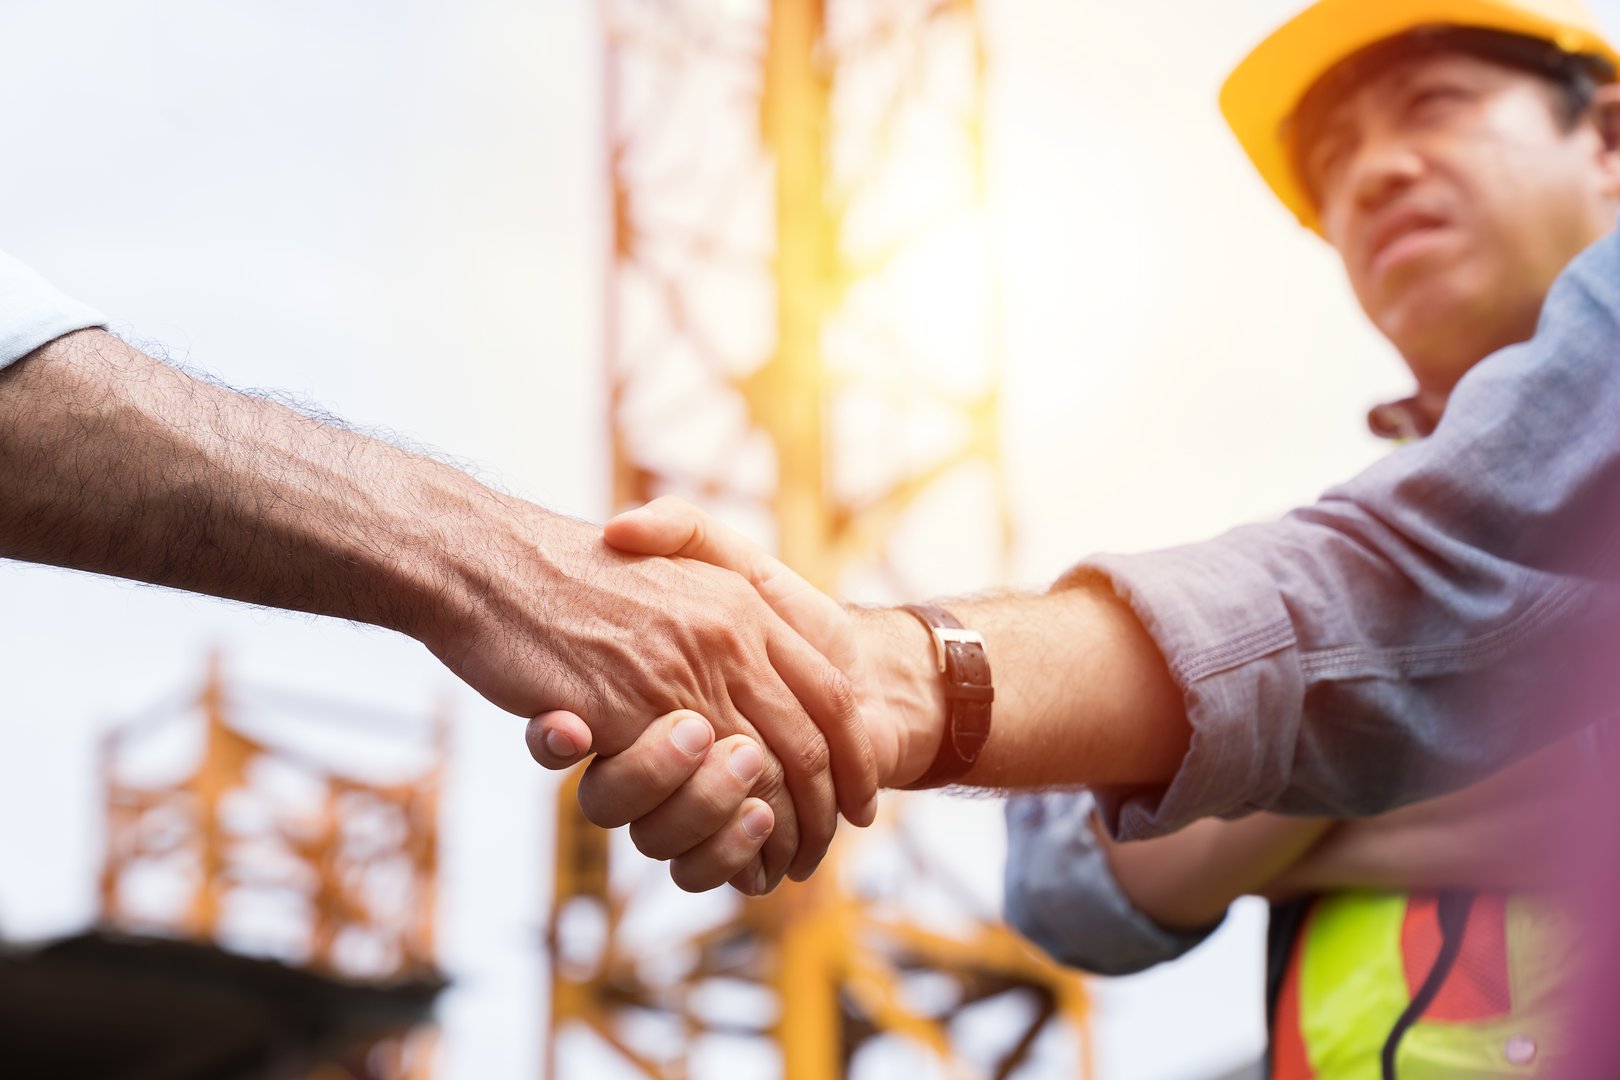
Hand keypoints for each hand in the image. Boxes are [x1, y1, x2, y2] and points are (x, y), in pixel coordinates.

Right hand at [417, 503, 876, 886]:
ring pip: (755, 774)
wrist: (490, 558)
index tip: (860, 800)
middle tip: (820, 852)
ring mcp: (678, 675)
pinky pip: (688, 787)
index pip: (830, 690)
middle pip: (806, 740)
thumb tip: (759, 657)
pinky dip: (715, 832)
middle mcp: (726, 636)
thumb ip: (720, 595)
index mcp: (743, 601)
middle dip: (824, 809)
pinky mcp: (626, 713)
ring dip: (769, 830)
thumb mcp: (668, 557)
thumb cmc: (569, 567)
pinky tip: (722, 851)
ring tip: (777, 861)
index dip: (853, 754)